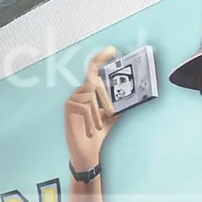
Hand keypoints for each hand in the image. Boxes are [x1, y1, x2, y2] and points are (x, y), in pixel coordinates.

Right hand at [65, 47, 118, 171]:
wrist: (87, 151)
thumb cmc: (98, 134)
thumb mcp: (112, 117)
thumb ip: (118, 105)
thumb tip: (133, 96)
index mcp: (90, 92)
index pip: (94, 71)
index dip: (101, 59)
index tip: (112, 50)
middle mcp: (80, 92)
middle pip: (94, 81)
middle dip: (105, 97)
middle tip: (111, 113)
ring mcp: (73, 99)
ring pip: (91, 96)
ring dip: (98, 114)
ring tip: (97, 126)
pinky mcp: (68, 107)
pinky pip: (85, 106)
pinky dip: (91, 118)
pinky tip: (90, 128)